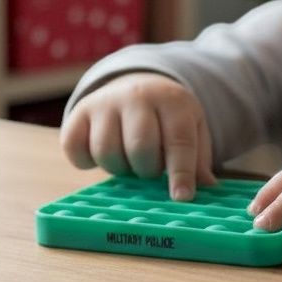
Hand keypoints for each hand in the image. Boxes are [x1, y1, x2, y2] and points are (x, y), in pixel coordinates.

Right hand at [60, 72, 216, 200]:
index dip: (181, 172)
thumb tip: (207, 189)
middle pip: (140, 147)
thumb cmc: (167, 118)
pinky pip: (75, 148)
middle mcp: (137, 96)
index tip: (181, 197)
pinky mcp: (78, 112)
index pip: (178, 139)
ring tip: (128, 159)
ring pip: (106, 150)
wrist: (135, 85)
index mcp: (172, 100)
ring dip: (119, 167)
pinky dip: (85, 161)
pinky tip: (99, 155)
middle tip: (149, 166)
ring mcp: (105, 102)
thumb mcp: (191, 129)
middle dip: (146, 168)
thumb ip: (198, 159)